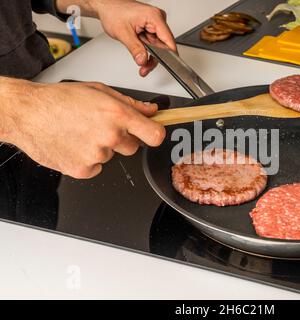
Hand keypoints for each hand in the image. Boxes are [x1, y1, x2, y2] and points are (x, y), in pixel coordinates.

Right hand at [1, 79, 164, 178]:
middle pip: (133, 147)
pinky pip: (96, 168)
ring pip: (112, 156)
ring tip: (82, 132)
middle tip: (102, 127)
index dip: (155, 134)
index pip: (155, 135)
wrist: (27, 113)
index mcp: (117, 115)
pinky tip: (74, 144)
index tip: (152, 133)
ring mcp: (96, 155)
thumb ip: (130, 103)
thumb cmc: (59, 99)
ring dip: (102, 147)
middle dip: (122, 138)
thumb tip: (151, 111)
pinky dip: (88, 160)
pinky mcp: (83, 170)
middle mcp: (110, 136)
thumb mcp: (99, 91)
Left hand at [94, 0, 176, 76]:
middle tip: (144, 68)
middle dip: (154, 58)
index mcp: (154, 17)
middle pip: (164, 46)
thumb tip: (143, 60)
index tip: (165, 65)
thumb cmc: (113, 12)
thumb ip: (135, 48)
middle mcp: (157, 19)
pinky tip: (141, 55)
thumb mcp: (123, 33)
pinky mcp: (151, 27)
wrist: (106, 6)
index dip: (169, 55)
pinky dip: (147, 51)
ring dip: (150, 56)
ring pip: (159, 46)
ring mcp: (154, 23)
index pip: (168, 40)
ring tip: (141, 64)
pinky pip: (154, 43)